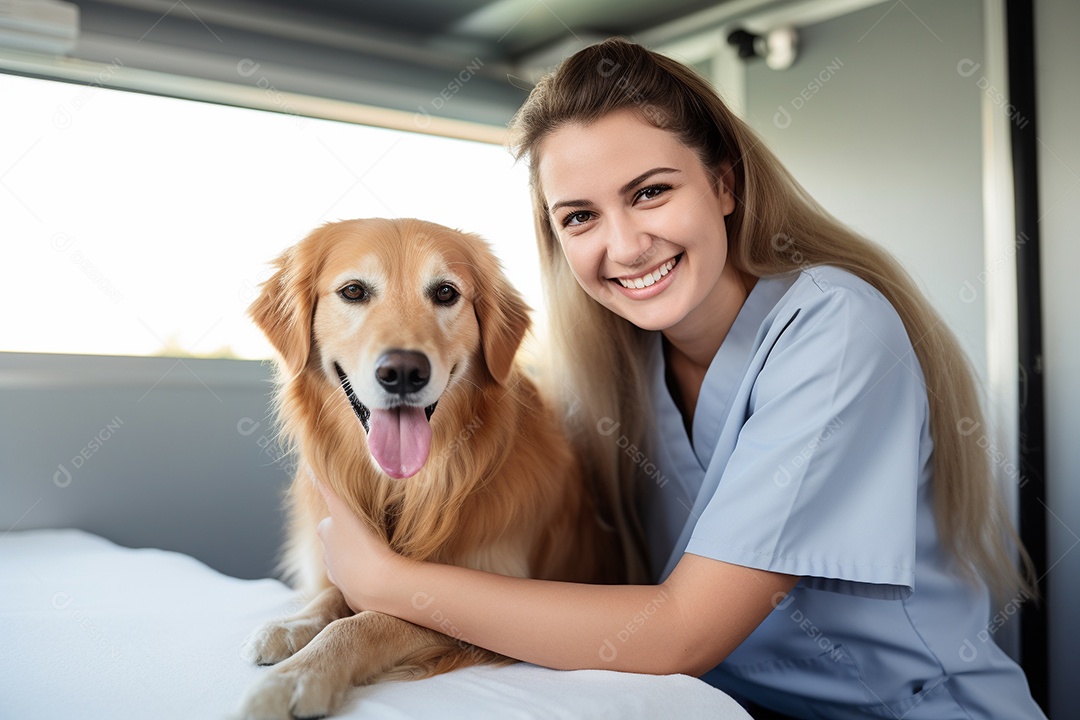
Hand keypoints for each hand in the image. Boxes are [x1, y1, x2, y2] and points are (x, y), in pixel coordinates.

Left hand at [312, 469, 398, 611]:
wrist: (378, 584)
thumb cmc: (362, 541)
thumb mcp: (342, 507)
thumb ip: (326, 486)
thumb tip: (308, 464)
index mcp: (327, 534)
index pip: (331, 521)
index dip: (344, 518)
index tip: (358, 518)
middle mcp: (328, 557)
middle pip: (337, 544)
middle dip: (349, 541)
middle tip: (371, 534)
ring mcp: (341, 579)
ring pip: (347, 565)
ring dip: (357, 561)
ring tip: (378, 555)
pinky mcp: (354, 596)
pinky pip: (360, 584)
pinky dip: (367, 580)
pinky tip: (382, 575)